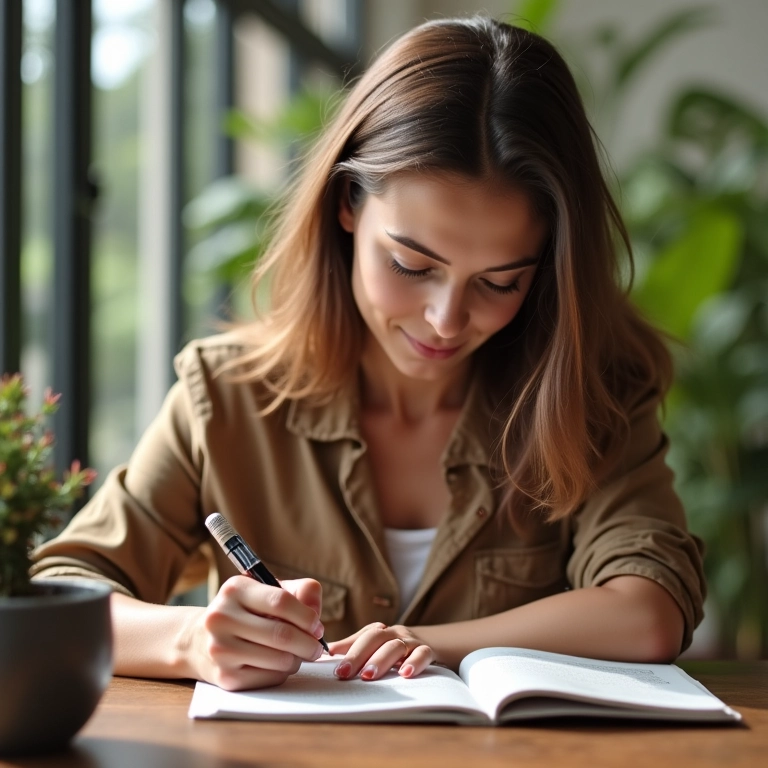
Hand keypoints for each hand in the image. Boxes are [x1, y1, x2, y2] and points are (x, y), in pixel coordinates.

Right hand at [188, 576, 325, 690]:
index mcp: (235, 589)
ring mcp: (221, 649)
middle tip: (316, 647)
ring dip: (297, 659)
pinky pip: (270, 678)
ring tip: (296, 654)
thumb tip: (315, 613)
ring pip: (279, 659)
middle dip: (309, 643)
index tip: (317, 627)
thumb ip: (301, 591)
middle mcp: (222, 617)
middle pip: (282, 634)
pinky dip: (282, 673)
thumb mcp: (269, 591)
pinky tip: (276, 664)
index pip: (281, 602)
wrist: (201, 640)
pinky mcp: (224, 677)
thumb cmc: (246, 612)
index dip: (307, 616)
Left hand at [328, 622, 434, 680]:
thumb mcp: (376, 646)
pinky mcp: (428, 651)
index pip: (363, 636)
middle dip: (358, 655)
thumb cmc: (395, 649)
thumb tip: (325, 651)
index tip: (334, 667)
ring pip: (396, 646)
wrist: (431, 644)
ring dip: (381, 660)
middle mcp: (395, 633)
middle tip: (345, 673)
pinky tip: (405, 674)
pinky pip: (423, 653)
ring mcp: (412, 641)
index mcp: (380, 631)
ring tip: (368, 675)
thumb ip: (352, 648)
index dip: (347, 649)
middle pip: (376, 638)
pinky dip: (414, 662)